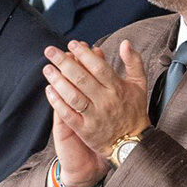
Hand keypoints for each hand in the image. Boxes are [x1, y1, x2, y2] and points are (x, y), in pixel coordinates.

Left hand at [42, 40, 148, 186]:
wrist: (132, 143)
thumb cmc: (134, 111)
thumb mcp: (140, 84)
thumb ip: (133, 62)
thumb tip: (125, 43)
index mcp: (117, 88)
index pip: (98, 67)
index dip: (84, 54)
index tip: (72, 43)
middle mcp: (105, 101)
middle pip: (82, 79)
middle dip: (64, 63)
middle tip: (50, 51)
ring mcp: (94, 117)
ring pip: (73, 96)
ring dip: (58, 81)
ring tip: (47, 69)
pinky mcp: (85, 131)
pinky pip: (68, 115)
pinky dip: (57, 102)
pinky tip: (49, 90)